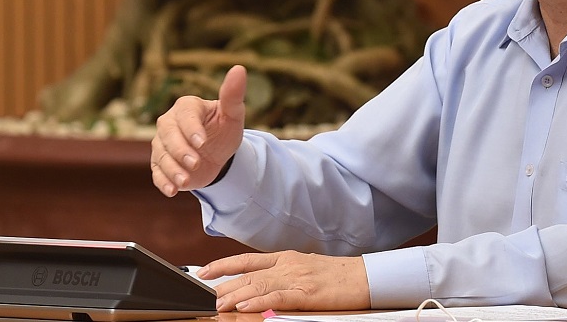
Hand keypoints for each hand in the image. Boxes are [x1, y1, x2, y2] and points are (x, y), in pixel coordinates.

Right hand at [150, 65, 246, 195]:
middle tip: (194, 163)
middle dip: (180, 151)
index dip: (191, 129)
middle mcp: (169, 124)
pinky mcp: (160, 164)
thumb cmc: (224, 128)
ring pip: (161, 156)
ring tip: (185, 181)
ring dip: (172, 169)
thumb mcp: (233, 114)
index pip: (185, 116)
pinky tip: (172, 191)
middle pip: (168, 136)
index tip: (202, 142)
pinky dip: (163, 182)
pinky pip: (157, 173)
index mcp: (186, 107)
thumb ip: (233, 94)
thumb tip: (239, 68)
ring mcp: (162, 145)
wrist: (217, 153)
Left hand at [199, 251, 369, 311]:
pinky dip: (258, 303)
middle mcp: (287, 264)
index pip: (246, 259)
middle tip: (202, 296)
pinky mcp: (307, 294)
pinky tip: (244, 308)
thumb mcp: (306, 269)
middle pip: (247, 274)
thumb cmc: (337, 276)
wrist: (365, 277)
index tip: (203, 272)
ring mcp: (296, 278)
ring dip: (234, 296)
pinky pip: (277, 297)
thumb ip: (283, 274)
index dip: (222, 264)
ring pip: (257, 285)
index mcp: (285, 258)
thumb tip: (261, 284)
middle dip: (222, 286)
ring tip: (216, 305)